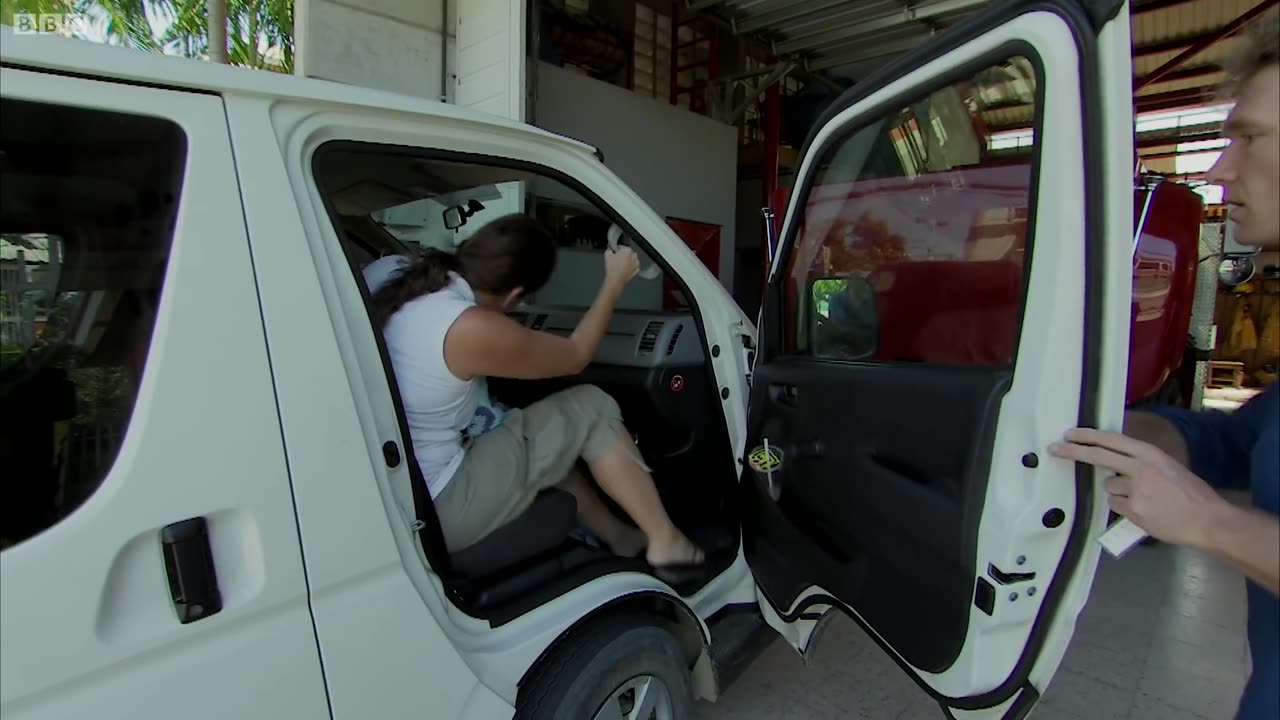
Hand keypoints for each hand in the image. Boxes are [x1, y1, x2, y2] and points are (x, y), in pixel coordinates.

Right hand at [603, 246, 639, 287]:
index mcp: (627, 250)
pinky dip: (631, 268)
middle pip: (628, 253)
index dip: (617, 250)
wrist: (616, 280)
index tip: (614, 253)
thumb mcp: (607, 255)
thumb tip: (610, 250)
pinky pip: (634, 267)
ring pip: (632, 260)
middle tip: (617, 259)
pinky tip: (625, 270)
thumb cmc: (612, 267)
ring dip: (629, 261)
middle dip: (624, 255)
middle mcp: (634, 256)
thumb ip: (609, 249)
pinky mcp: (637, 271)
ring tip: (621, 265)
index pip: (622, 247)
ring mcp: (636, 264)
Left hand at [1049, 428, 1230, 547]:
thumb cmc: (1191, 493)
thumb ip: (1142, 463)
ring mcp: (1135, 490)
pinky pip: (1116, 505)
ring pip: (1109, 487)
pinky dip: (1125, 508)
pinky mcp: (1133, 510)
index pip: (1113, 440)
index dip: (1089, 436)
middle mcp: (1140, 468)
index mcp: (1150, 454)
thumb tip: (1116, 463)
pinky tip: (1144, 511)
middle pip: (1099, 456)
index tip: (1070, 433)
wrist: (1207, 519)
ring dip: (1118, 492)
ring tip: (1144, 500)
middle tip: (1054, 448)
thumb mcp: (1168, 467)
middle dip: (1074, 451)